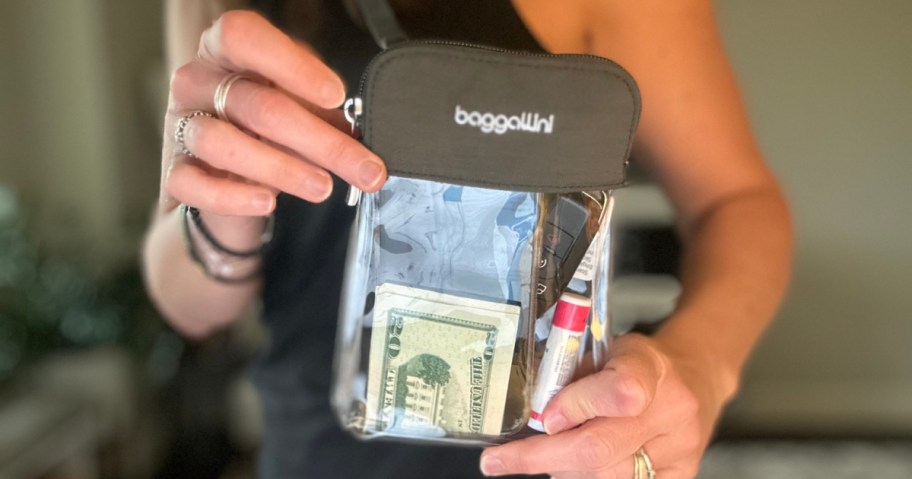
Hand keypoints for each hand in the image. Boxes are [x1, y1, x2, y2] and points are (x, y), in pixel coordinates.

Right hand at [161, 11, 385, 242]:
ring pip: (223, 143)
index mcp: (225, 49)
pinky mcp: (174, 170)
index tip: (336, 95)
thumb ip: (323, 108)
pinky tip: (268, 202)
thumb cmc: (268, 124)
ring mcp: (182, 125)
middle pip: (256, 104)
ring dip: (283, 169)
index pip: (245, 37)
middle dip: (320, 141)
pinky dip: (233, 197)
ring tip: (323, 187)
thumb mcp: (299, 103)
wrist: (230, 171)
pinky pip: (194, 184)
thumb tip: (358, 133)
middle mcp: (197, 81)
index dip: (291, 65)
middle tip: (362, 167)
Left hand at [480, 334, 730, 478]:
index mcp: (650, 367)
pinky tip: (568, 468)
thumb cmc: (640, 363)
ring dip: (561, 469)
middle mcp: (672, 411)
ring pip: (603, 477)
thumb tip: (534, 411)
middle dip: (541, 457)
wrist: (695, 378)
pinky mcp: (679, 476)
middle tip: (500, 460)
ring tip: (546, 454)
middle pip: (599, 449)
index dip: (576, 407)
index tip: (545, 419)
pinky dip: (585, 477)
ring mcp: (680, 450)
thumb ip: (573, 376)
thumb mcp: (606, 351)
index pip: (618, 393)